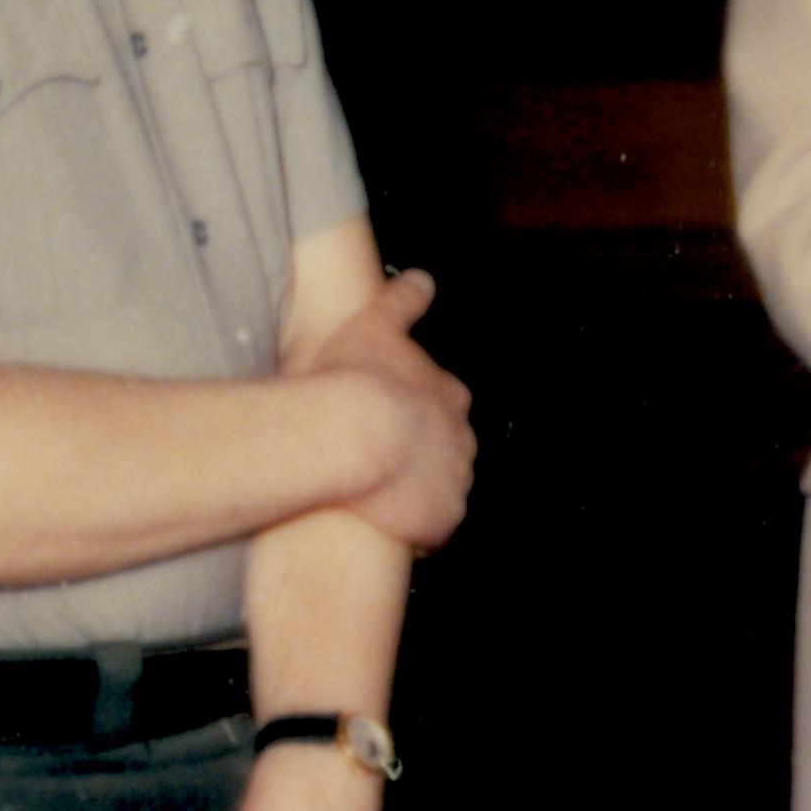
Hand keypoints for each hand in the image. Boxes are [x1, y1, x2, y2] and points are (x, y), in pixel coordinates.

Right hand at [306, 271, 475, 551]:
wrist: (349, 435)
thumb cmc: (356, 378)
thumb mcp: (375, 323)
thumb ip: (402, 301)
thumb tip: (422, 278)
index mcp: (449, 397)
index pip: (443, 408)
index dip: (417, 416)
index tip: (391, 422)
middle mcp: (461, 441)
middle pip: (447, 451)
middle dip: (423, 456)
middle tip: (383, 463)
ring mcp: (454, 483)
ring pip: (444, 491)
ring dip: (421, 495)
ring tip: (382, 501)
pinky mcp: (439, 522)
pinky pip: (434, 533)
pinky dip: (419, 533)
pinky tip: (393, 531)